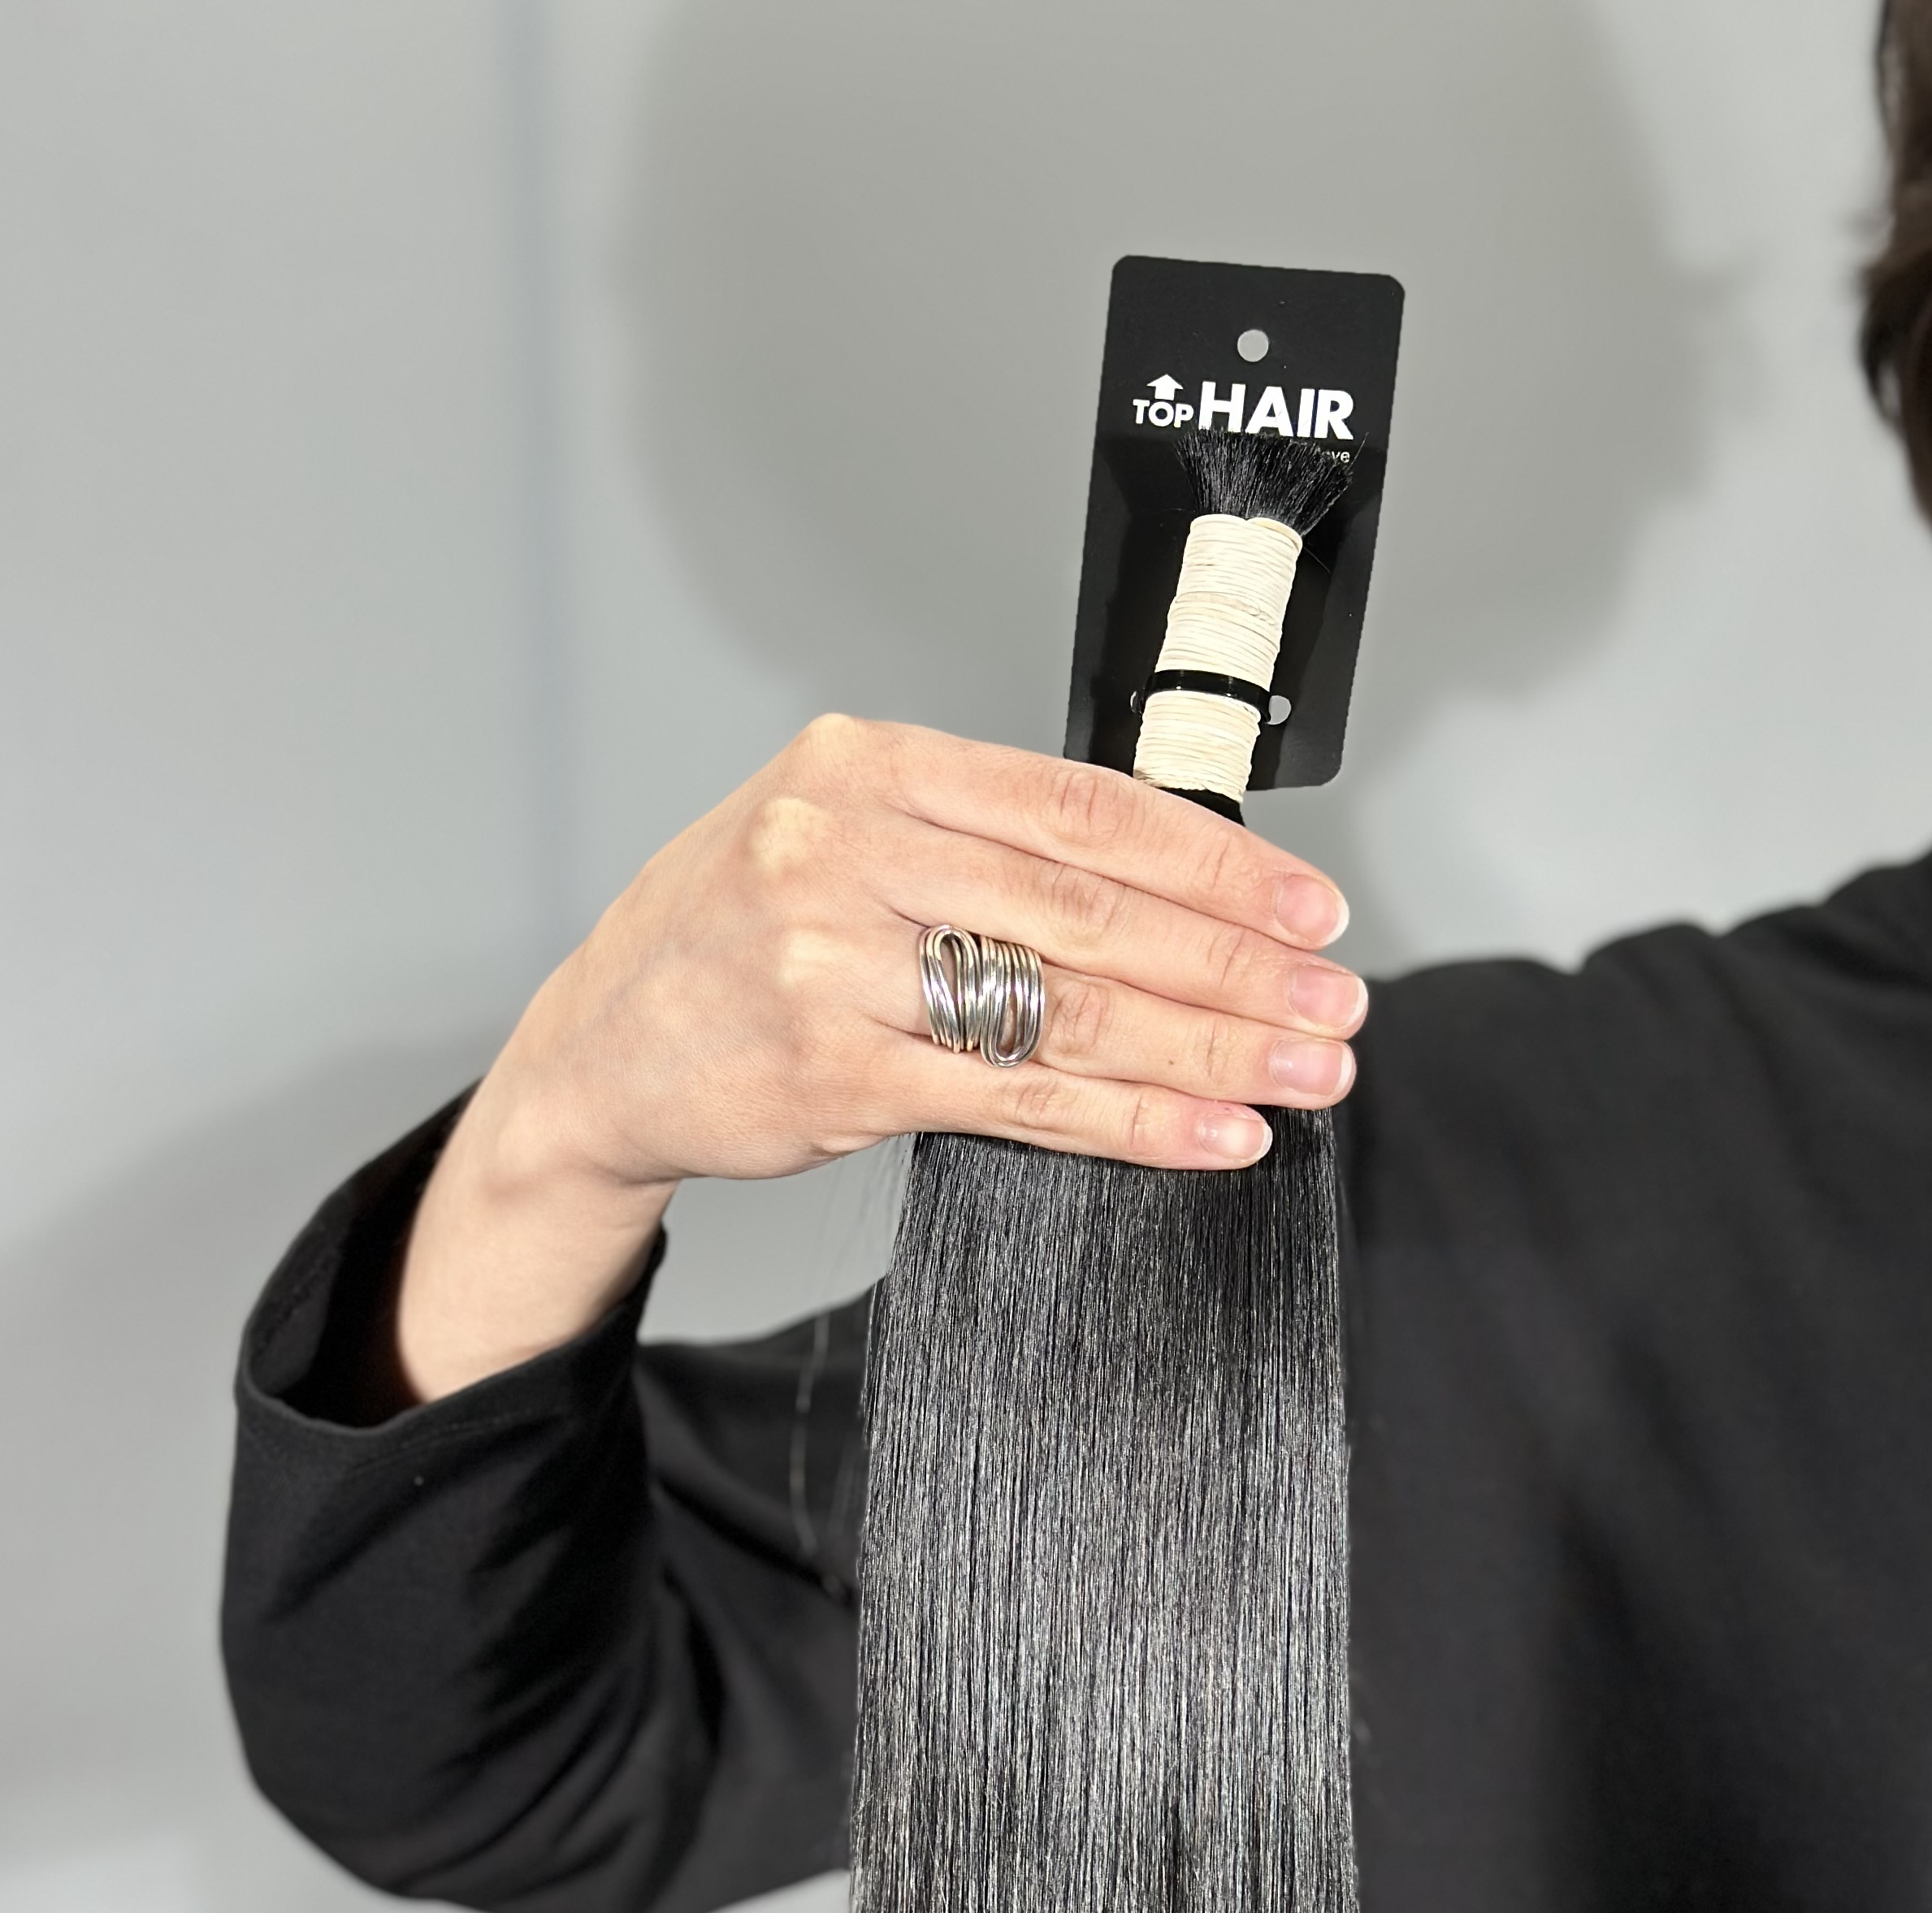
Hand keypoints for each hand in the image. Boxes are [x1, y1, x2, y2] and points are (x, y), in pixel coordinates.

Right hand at [392, 716, 1367, 1402]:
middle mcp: (848, 848)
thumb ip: (978, 843)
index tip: (1308, 903)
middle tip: (1334, 1000)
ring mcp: (836, 964)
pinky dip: (1136, 1119)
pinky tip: (1215, 1131)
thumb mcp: (836, 837)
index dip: (1215, 859)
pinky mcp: (838, 1074)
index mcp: (867, 764)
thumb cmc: (734, 940)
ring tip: (1306, 1068)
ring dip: (1211, 1045)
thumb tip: (1169, 887)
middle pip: (1094, 908)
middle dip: (1237, 963)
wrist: (598, 1052)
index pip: (1083, 805)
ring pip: (1071, 1007)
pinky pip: (1023, 1100)